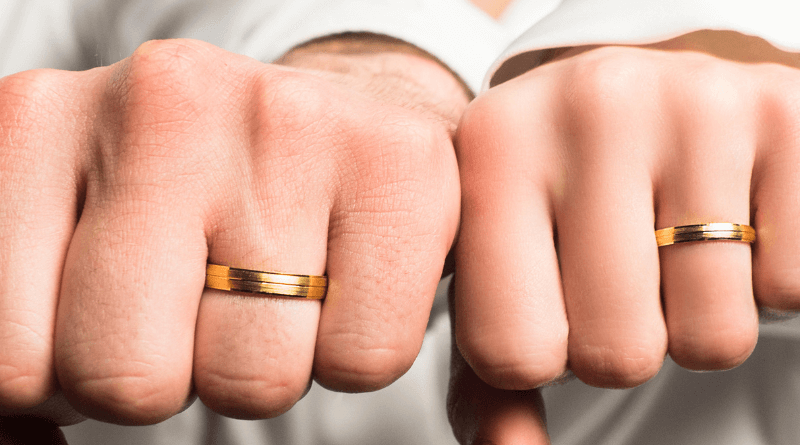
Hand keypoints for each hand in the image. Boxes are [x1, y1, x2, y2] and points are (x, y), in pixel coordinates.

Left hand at [0, 35, 466, 427]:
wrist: (335, 118)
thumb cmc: (203, 194)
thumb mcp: (78, 235)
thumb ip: (26, 329)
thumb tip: (31, 442)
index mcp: (43, 124)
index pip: (11, 363)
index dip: (74, 377)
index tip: (125, 324)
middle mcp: (163, 103)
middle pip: (127, 379)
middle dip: (172, 375)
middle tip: (206, 305)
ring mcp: (287, 123)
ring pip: (252, 381)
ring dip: (264, 362)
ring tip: (278, 284)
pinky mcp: (396, 160)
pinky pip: (362, 360)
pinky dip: (351, 350)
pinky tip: (345, 279)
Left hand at [449, 31, 799, 442]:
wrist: (631, 102)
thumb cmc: (555, 204)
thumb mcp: (499, 271)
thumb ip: (489, 379)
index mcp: (495, 147)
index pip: (512, 351)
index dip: (541, 356)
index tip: (548, 304)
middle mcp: (589, 106)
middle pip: (617, 353)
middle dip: (622, 342)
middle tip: (620, 274)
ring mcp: (696, 101)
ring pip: (713, 336)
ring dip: (693, 318)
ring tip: (672, 246)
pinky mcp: (785, 113)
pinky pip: (792, 289)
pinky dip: (762, 283)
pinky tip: (730, 222)